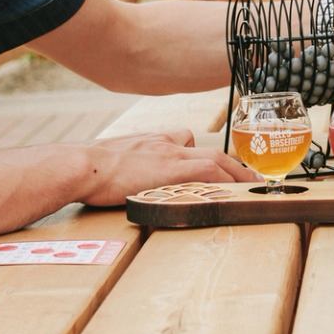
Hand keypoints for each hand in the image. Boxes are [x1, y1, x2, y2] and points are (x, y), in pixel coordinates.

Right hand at [71, 128, 251, 205]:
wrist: (79, 165)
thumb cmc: (85, 169)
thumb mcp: (108, 160)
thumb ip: (123, 165)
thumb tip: (118, 178)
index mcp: (151, 141)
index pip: (185, 139)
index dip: (202, 153)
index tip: (214, 165)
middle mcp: (165, 143)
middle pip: (210, 151)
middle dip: (232, 165)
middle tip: (249, 179)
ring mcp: (170, 155)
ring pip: (216, 160)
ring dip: (238, 174)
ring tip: (253, 188)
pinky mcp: (172, 169)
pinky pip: (209, 172)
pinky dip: (225, 181)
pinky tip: (237, 194)